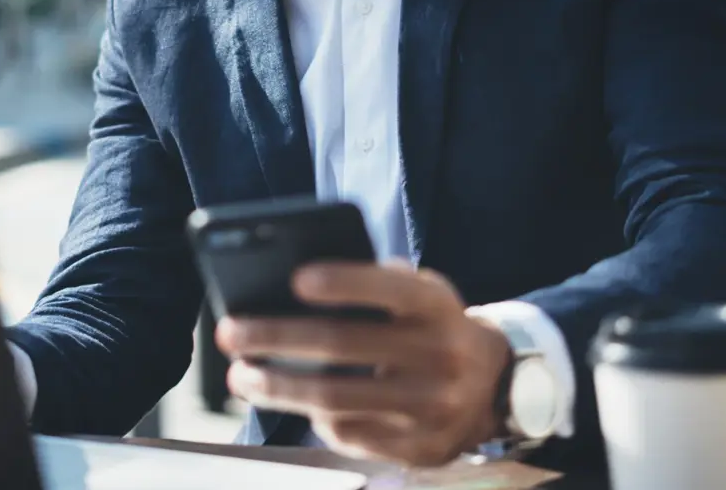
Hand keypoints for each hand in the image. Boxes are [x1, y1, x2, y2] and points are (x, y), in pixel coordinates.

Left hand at [216, 262, 511, 465]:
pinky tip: (289, 402)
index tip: (295, 278)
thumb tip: (291, 288)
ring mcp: (433, 407)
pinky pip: (348, 433)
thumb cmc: (430, 327)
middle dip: (276, 337)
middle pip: (344, 345)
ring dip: (276, 387)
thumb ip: (374, 285)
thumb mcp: (419, 295)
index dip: (344, 283)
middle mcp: (442, 355)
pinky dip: (312, 417)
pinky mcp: (420, 447)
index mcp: (438, 306)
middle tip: (231, 333)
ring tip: (241, 376)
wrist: (494, 386)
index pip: (391, 288)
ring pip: (335, 398)